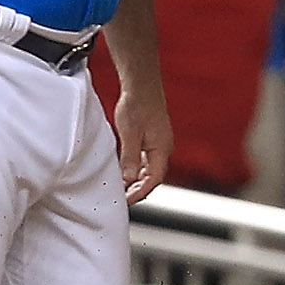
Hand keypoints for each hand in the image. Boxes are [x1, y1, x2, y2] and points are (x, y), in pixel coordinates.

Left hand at [112, 76, 170, 203]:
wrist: (141, 84)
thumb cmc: (137, 105)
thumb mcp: (129, 133)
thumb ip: (130, 157)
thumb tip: (128, 178)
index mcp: (161, 150)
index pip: (154, 180)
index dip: (140, 192)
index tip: (127, 200)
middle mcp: (163, 149)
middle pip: (153, 177)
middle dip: (138, 189)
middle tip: (121, 198)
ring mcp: (159, 144)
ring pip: (149, 169)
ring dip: (136, 179)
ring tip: (121, 188)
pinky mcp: (153, 138)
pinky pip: (146, 160)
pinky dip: (136, 168)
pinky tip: (124, 170)